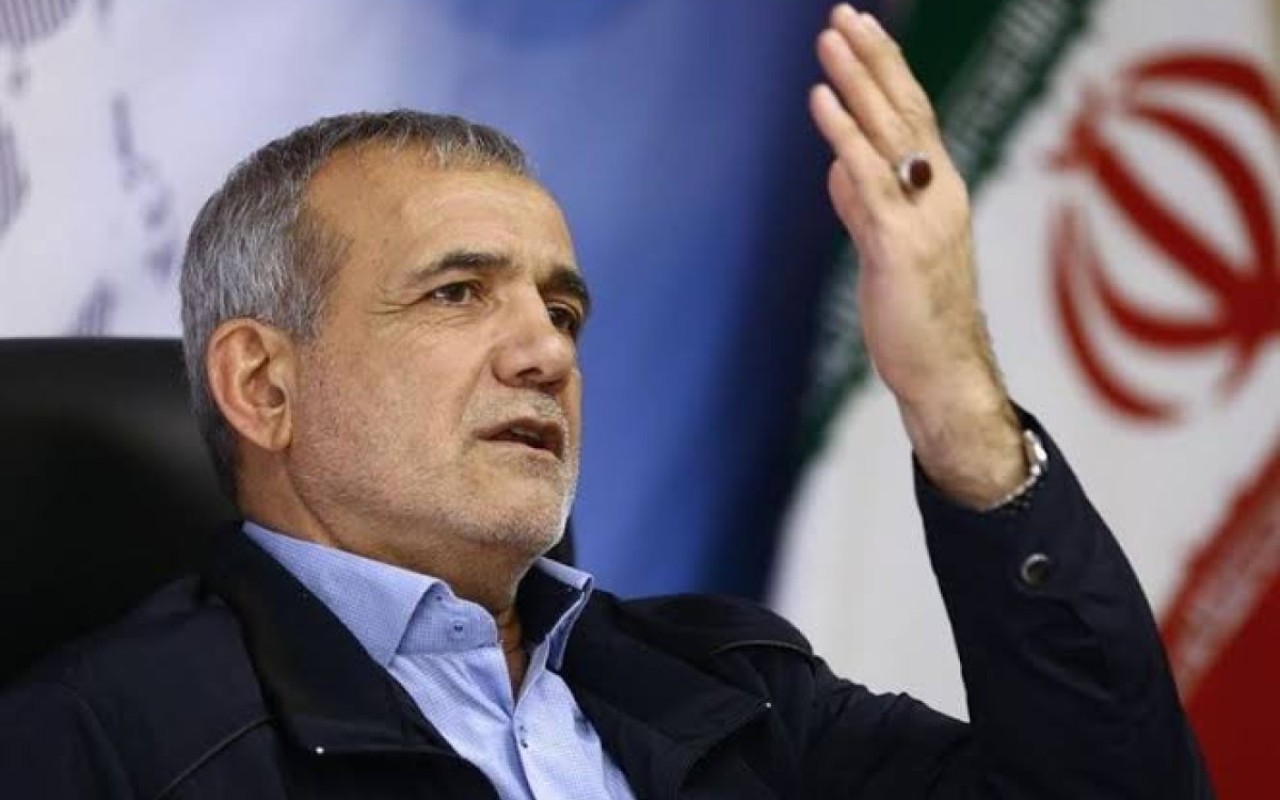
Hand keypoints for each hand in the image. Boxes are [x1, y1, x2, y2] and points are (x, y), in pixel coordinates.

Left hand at [809, 4, 1023, 507]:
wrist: (943, 370)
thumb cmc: (916, 313)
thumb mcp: (886, 249)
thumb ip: (863, 206)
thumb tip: (837, 170)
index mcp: (940, 190)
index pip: (914, 116)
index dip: (888, 70)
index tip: (863, 29)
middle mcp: (939, 192)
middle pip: (906, 110)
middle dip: (874, 59)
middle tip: (846, 14)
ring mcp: (923, 216)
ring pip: (890, 135)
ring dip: (857, 82)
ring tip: (829, 39)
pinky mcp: (898, 246)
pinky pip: (868, 181)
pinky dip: (844, 138)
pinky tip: (822, 101)